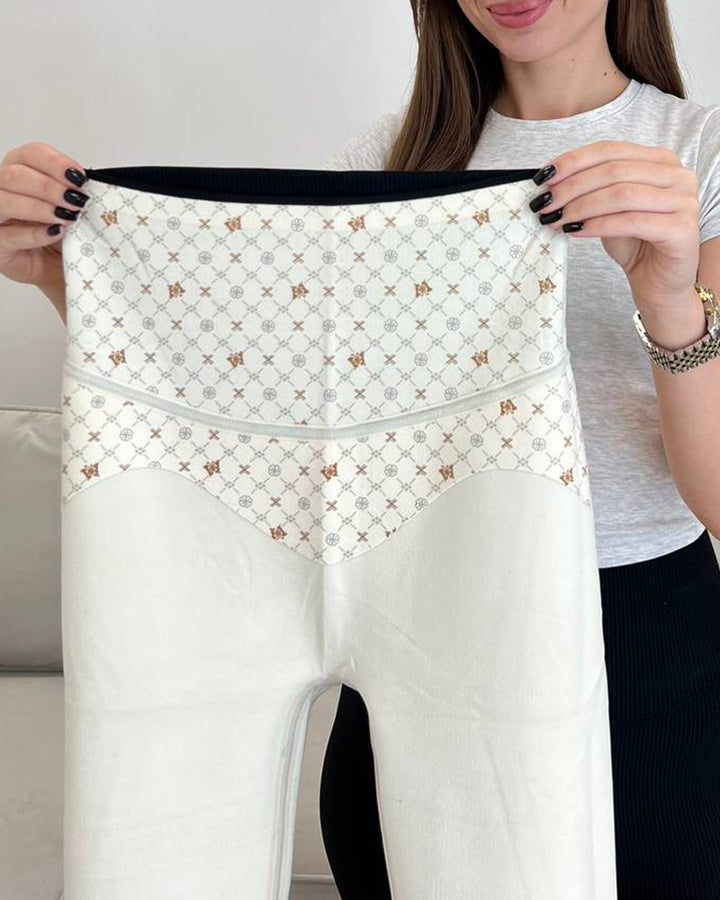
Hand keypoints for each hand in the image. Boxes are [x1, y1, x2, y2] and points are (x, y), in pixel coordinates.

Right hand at [0, 142, 88, 290]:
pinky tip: (55, 232)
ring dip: (39, 208)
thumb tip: (85, 183)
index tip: (79, 177)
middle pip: (13, 175)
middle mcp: (2, 190)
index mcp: (20, 171)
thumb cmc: (62, 233)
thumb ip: (72, 191)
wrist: (60, 266)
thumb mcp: (70, 207)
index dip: (54, 163)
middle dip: (48, 187)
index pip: (30, 154)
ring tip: (67, 217)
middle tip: (76, 201)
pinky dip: (35, 233)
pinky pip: (10, 235)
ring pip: (4, 201)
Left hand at [529, 140, 700, 312]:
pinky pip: (631, 222)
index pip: (611, 150)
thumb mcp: (609, 210)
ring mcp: (684, 201)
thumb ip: (591, 190)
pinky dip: (598, 225)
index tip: (544, 177)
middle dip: (572, 187)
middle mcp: (678, 175)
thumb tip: (550, 184)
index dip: (574, 161)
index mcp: (660, 160)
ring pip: (621, 194)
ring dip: (581, 207)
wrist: (659, 282)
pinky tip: (575, 231)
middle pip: (614, 171)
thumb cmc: (635, 244)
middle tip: (544, 203)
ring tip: (556, 219)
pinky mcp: (682, 229)